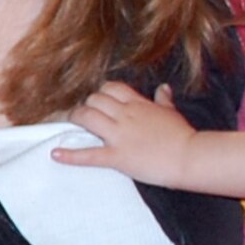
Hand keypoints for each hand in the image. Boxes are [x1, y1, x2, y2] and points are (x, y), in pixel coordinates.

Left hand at [54, 82, 195, 185]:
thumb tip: (163, 88)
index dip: (100, 93)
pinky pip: (89, 154)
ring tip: (72, 125)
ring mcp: (119, 136)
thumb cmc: (183, 136)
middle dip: (87, 106)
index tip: (99, 102)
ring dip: (76, 119)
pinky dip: (70, 155)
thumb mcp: (172, 112)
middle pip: (94, 99)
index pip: (110, 88)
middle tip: (85, 116)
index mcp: (138, 103)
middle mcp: (125, 115)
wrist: (189, 157)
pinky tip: (55, 155)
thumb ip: (164, 99)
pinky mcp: (117, 157)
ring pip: (88, 117)